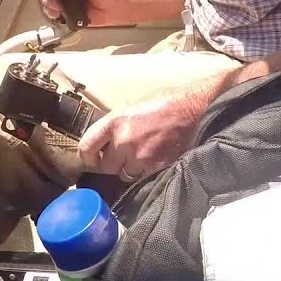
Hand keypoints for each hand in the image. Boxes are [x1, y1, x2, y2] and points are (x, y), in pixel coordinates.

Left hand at [78, 93, 203, 178]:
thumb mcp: (131, 108)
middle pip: (105, 167)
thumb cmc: (164, 102)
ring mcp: (141, 156)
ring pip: (125, 175)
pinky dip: (146, 172)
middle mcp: (124, 140)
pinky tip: (154, 159)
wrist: (193, 107)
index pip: (87, 146)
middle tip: (120, 158)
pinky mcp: (157, 166)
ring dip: (130, 169)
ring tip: (141, 157)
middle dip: (111, 165)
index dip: (87, 157)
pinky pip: (143, 177)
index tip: (92, 159)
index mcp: (115, 121)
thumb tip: (105, 144)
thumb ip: (115, 126)